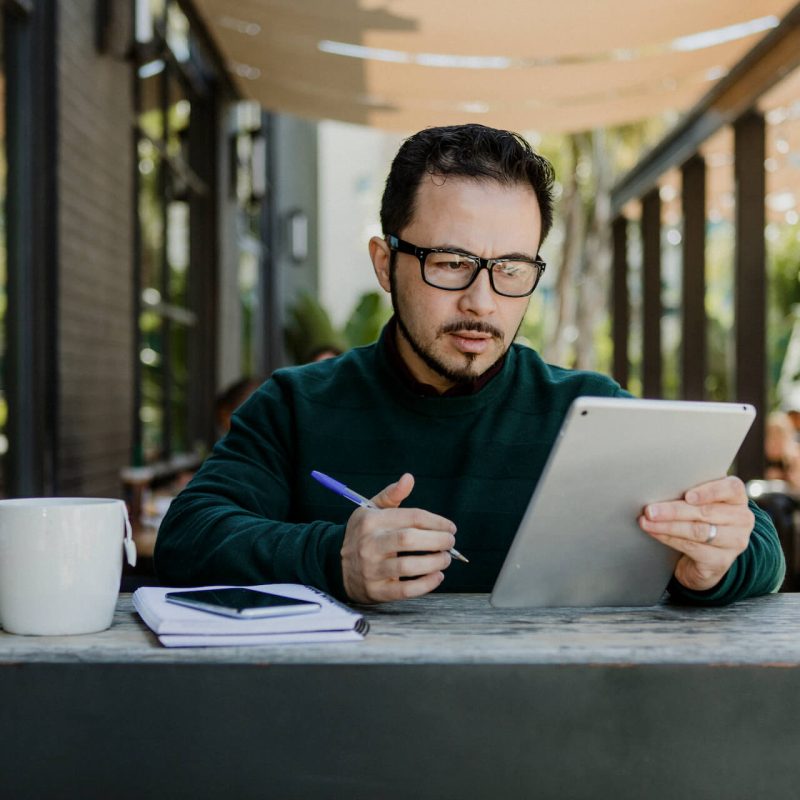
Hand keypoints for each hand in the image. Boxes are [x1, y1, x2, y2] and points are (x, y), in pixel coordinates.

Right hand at [340, 473, 456, 603]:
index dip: (436, 521)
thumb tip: (408, 478)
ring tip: (445, 559)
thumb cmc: (362, 534)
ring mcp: (372, 569)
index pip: (411, 517)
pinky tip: (437, 576)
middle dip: (437, 540)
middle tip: (450, 542)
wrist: (336, 565)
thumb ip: (391, 495)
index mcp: (371, 521)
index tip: (450, 527)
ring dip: (434, 562)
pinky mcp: (376, 590)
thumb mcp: (370, 510)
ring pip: (408, 566)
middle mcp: (370, 544)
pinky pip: (405, 590)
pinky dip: (426, 584)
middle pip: (409, 539)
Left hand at [638, 476, 753, 590]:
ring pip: (698, 531)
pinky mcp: (722, 561)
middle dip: (673, 511)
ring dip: (668, 526)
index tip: (687, 496)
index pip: (731, 489)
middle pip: (706, 512)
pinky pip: (692, 547)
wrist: (705, 558)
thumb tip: (657, 486)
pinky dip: (669, 539)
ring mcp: (735, 542)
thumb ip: (688, 493)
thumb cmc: (699, 520)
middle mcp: (742, 519)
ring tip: (646, 522)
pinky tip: (655, 533)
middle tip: (650, 510)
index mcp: (736, 498)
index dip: (709, 491)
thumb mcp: (699, 503)